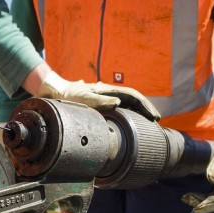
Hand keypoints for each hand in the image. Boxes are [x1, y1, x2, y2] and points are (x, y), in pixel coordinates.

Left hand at [37, 71, 159, 119]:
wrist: (57, 93)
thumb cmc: (68, 96)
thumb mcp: (83, 98)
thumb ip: (100, 101)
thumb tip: (119, 102)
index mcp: (108, 89)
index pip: (133, 95)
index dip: (145, 105)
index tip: (154, 116)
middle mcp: (110, 93)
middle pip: (134, 99)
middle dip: (146, 109)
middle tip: (157, 121)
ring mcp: (107, 98)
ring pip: (129, 104)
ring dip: (140, 112)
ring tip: (150, 123)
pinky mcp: (103, 105)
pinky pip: (121, 109)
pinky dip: (130, 115)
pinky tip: (134, 122)